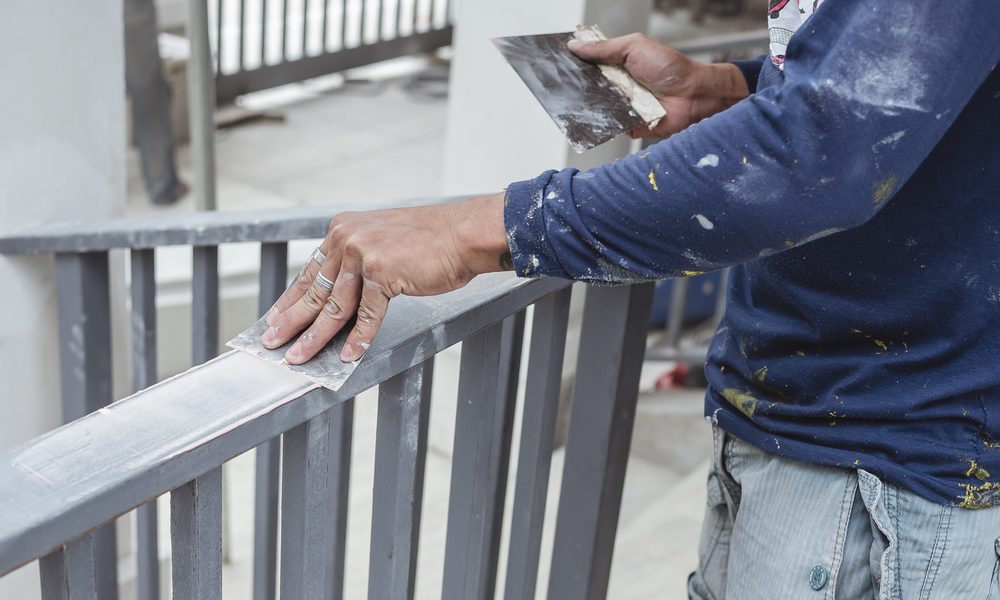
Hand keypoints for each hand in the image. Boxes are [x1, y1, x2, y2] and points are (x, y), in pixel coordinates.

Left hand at [262, 193, 509, 364]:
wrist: (463, 234)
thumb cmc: (430, 241)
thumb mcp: (382, 241)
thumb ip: (357, 263)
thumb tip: (337, 298)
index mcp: (343, 229)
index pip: (311, 271)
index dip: (291, 299)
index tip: (275, 318)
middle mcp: (347, 238)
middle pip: (314, 291)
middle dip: (290, 322)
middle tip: (272, 343)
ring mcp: (364, 255)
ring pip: (334, 307)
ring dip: (315, 337)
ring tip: (300, 357)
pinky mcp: (383, 273)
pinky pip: (366, 315)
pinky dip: (358, 339)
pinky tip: (348, 356)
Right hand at [568, 33, 749, 138]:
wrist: (692, 95)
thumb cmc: (670, 67)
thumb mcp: (634, 48)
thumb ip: (604, 48)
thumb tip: (574, 45)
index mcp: (617, 64)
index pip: (589, 63)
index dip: (574, 63)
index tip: (555, 61)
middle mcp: (617, 85)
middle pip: (588, 86)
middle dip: (575, 85)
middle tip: (559, 83)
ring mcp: (621, 105)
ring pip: (595, 107)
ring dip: (587, 104)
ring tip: (572, 100)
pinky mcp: (626, 124)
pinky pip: (608, 125)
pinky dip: (602, 123)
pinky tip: (593, 118)